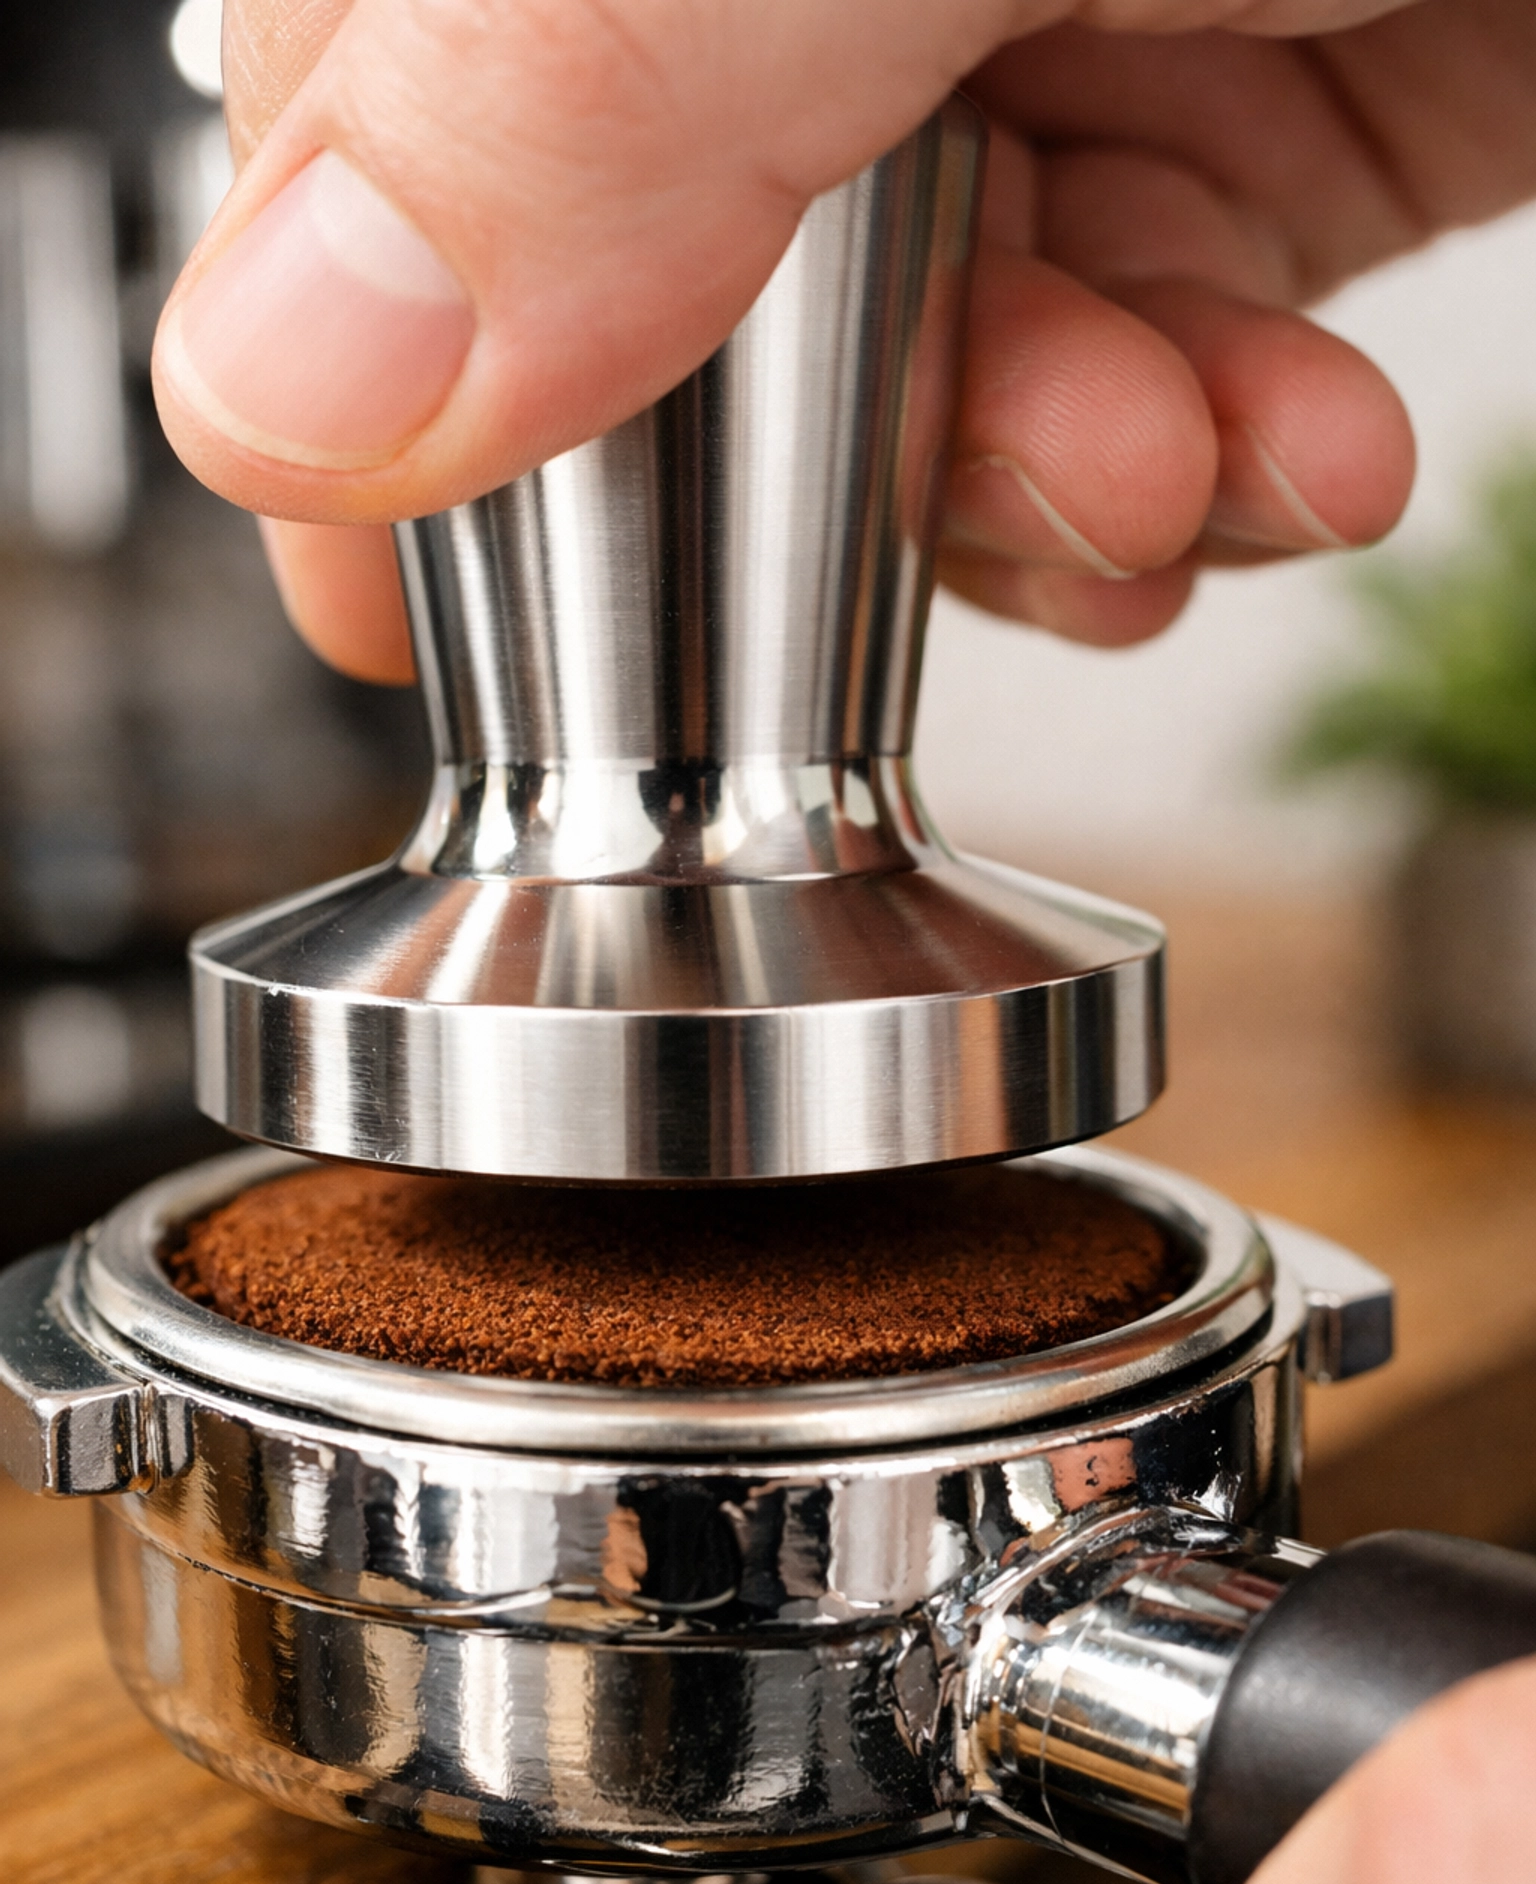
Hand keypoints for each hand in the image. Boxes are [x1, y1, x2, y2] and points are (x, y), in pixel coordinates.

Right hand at [152, 1, 1532, 682]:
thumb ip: (585, 74)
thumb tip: (284, 378)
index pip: (377, 121)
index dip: (419, 408)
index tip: (486, 630)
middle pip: (652, 302)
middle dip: (820, 484)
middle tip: (983, 477)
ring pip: (904, 375)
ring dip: (1045, 496)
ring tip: (1186, 463)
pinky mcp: (1235, 83)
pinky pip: (1132, 349)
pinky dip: (1205, 456)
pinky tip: (1290, 443)